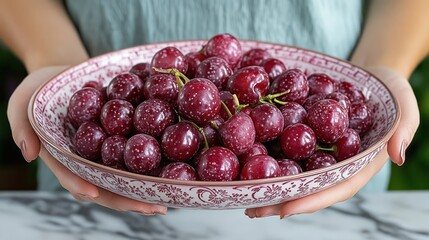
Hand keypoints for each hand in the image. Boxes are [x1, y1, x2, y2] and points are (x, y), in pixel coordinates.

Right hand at [7, 66, 167, 214]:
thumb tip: (30, 154)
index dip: (80, 185)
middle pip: (105, 187)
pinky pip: (135, 156)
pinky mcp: (121, 141)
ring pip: (124, 178)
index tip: (93, 192)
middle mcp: (87, 162)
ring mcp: (105, 154)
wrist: (67, 74)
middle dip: (127, 200)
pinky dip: (151, 167)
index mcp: (63, 158)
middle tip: (152, 206)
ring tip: (165, 198)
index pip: (71, 176)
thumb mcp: (23, 102)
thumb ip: (22, 126)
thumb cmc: (42, 89)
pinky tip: (170, 171)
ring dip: (144, 190)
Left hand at [245, 66, 418, 218]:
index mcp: (356, 165)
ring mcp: (315, 150)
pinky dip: (264, 154)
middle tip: (252, 210)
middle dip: (279, 200)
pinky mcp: (302, 133)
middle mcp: (331, 163)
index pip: (334, 189)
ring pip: (290, 170)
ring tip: (239, 193)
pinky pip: (282, 145)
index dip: (310, 201)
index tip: (285, 211)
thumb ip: (404, 128)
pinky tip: (242, 156)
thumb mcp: (404, 104)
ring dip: (266, 183)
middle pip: (305, 186)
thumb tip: (397, 155)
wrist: (367, 76)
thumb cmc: (389, 92)